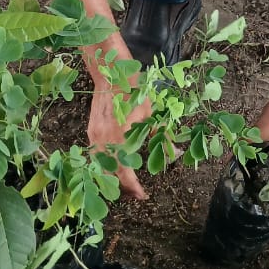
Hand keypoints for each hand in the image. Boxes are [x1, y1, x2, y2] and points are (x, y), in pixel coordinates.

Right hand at [88, 73, 151, 201]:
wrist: (111, 72)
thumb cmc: (133, 91)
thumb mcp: (151, 113)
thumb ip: (162, 136)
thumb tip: (177, 153)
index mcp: (119, 138)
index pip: (125, 172)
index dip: (133, 187)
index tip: (142, 195)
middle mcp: (104, 140)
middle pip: (110, 173)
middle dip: (122, 186)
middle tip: (135, 192)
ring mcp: (94, 136)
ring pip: (100, 166)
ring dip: (112, 177)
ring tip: (125, 182)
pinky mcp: (90, 131)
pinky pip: (95, 155)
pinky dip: (103, 164)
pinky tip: (113, 164)